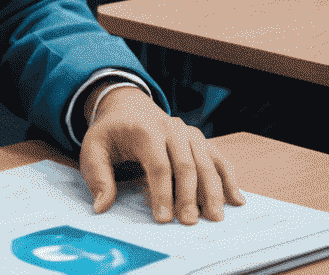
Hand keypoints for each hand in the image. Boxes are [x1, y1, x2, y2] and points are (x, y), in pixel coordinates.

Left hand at [79, 86, 242, 224]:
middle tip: (189, 222)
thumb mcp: (93, 147)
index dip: (162, 192)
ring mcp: (188, 132)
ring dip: (212, 190)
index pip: (158, 163)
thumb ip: (97, 175)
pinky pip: (218, 158)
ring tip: (214, 217)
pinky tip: (236, 199)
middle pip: (185, 163)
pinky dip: (228, 178)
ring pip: (205, 161)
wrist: (127, 106)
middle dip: (189, 195)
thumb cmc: (111, 132)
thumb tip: (102, 205)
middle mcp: (170, 127)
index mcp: (144, 130)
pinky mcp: (199, 140)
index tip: (163, 218)